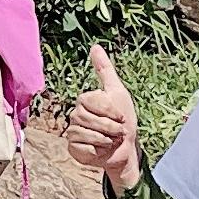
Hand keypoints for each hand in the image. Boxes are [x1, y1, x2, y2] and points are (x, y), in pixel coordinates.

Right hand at [59, 45, 143, 194]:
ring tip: (111, 141)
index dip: (111, 111)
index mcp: (85, 100)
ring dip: (105, 140)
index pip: (92, 100)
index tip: (121, 116)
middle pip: (87, 118)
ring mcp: (72, 132)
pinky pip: (82, 148)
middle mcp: (75, 114)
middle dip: (109, 127)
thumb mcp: (118, 92)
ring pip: (85, 133)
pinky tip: (102, 150)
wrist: (126, 150)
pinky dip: (97, 151)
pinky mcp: (73, 149)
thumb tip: (95, 46)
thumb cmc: (124, 121)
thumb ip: (105, 70)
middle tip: (118, 131)